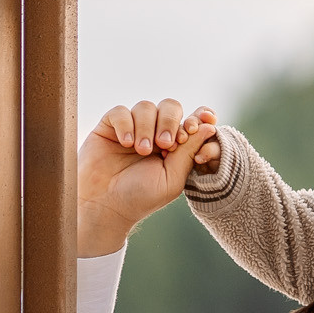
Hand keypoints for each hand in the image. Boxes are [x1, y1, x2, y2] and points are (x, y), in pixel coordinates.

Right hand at [78, 99, 221, 255]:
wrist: (103, 206)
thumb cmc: (139, 198)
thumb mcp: (172, 178)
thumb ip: (190, 151)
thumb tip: (209, 126)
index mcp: (175, 145)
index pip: (190, 120)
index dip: (196, 118)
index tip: (193, 127)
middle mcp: (154, 133)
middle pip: (170, 106)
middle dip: (170, 121)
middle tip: (165, 144)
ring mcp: (132, 128)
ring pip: (146, 107)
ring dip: (147, 127)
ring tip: (142, 150)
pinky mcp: (110, 127)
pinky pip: (121, 111)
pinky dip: (126, 124)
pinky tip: (125, 143)